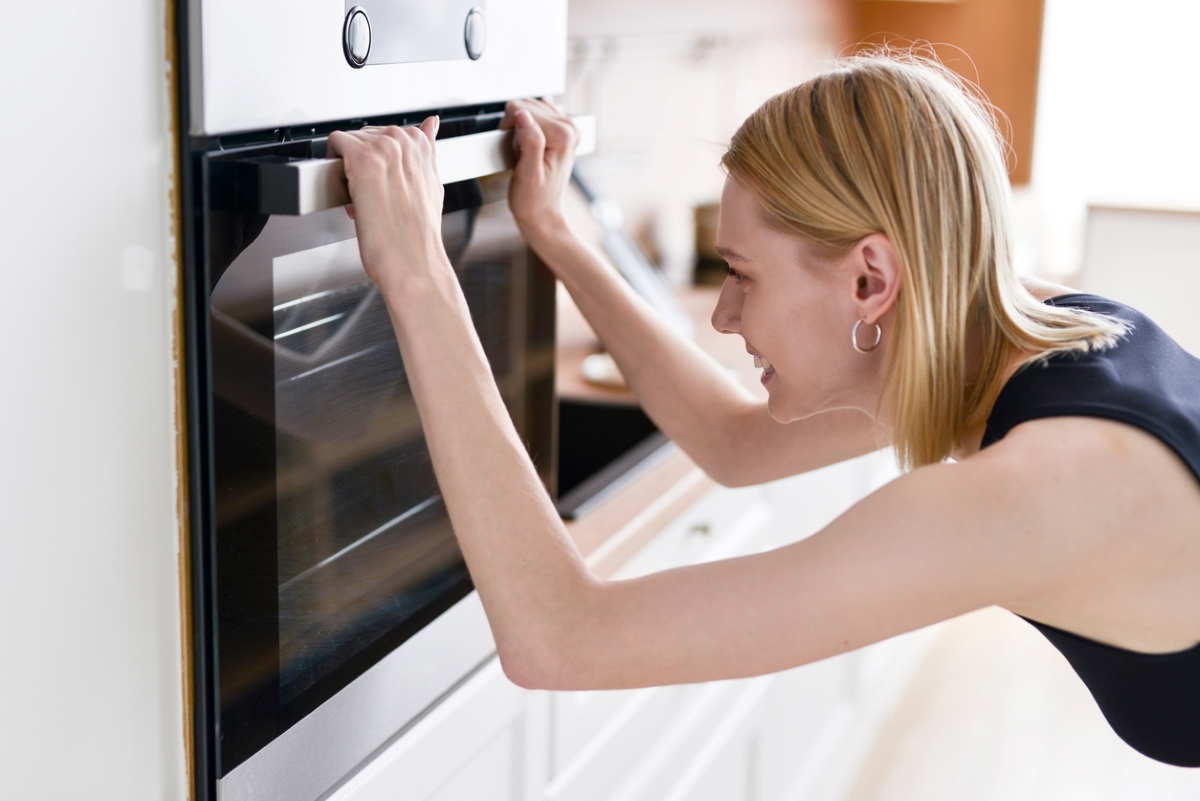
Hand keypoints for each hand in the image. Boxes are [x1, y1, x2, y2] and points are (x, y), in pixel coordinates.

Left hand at [327, 117, 449, 296]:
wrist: (412, 260)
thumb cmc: (419, 234)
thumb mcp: (432, 184)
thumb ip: (428, 151)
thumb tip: (432, 124)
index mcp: (422, 143)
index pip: (385, 135)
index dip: (378, 161)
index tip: (380, 183)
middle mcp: (404, 140)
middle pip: (365, 136)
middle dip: (361, 163)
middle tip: (371, 196)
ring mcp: (384, 147)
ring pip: (348, 142)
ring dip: (347, 168)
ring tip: (362, 199)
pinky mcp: (362, 158)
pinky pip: (334, 143)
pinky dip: (332, 164)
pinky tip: (346, 188)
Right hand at [499, 99, 577, 245]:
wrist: (543, 214)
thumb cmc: (534, 200)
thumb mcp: (528, 174)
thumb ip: (529, 141)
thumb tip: (522, 115)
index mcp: (563, 134)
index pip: (522, 109)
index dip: (508, 127)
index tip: (512, 148)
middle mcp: (569, 127)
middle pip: (526, 105)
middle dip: (514, 126)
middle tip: (517, 152)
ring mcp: (567, 128)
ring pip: (529, 108)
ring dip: (519, 127)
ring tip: (522, 151)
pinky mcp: (561, 132)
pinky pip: (535, 115)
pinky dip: (525, 127)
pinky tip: (526, 145)